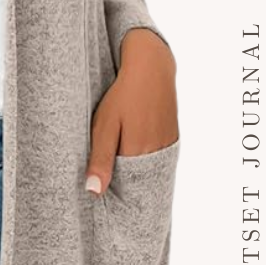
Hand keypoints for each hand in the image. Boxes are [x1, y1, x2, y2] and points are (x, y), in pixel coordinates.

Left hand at [85, 28, 178, 196]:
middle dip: (124, 186)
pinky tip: (132, 153)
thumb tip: (93, 193)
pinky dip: (146, 161)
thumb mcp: (104, 126)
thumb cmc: (122, 96)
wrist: (151, 66)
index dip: (114, 193)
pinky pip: (159, 158)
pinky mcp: (173, 136)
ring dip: (135, 172)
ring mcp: (168, 144)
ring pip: (149, 170)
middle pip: (140, 182)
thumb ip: (100, 159)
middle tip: (109, 183)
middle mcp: (158, 153)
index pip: (126, 190)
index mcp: (139, 154)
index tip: (104, 197)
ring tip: (119, 169)